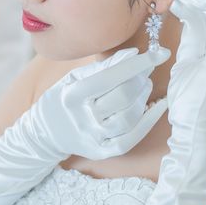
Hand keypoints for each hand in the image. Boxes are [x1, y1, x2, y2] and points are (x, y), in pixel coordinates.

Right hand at [28, 45, 170, 160]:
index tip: (161, 52)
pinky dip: (149, 121)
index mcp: (72, 95)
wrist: (44, 135)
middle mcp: (82, 118)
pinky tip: (158, 106)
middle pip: (123, 96)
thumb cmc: (64, 99)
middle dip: (141, 78)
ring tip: (145, 85)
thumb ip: (105, 65)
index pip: (111, 76)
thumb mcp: (75, 77)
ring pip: (130, 117)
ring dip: (144, 97)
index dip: (139, 63)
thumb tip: (134, 53)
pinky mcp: (102, 152)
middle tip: (146, 69)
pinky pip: (132, 138)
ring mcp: (93, 138)